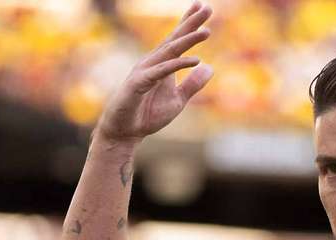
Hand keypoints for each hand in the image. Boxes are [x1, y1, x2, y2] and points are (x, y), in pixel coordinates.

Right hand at [96, 1, 212, 141]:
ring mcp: (145, 71)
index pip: (178, 40)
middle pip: (174, 39)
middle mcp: (153, 62)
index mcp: (162, 64)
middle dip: (191, 23)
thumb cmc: (147, 115)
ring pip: (169, 51)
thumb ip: (192, 84)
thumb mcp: (177, 100)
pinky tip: (196, 60)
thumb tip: (210, 67)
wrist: (125, 132)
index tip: (203, 7)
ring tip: (207, 31)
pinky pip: (162, 72)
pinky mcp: (139, 83)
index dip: (190, 24)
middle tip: (207, 7)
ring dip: (188, 40)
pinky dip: (178, 65)